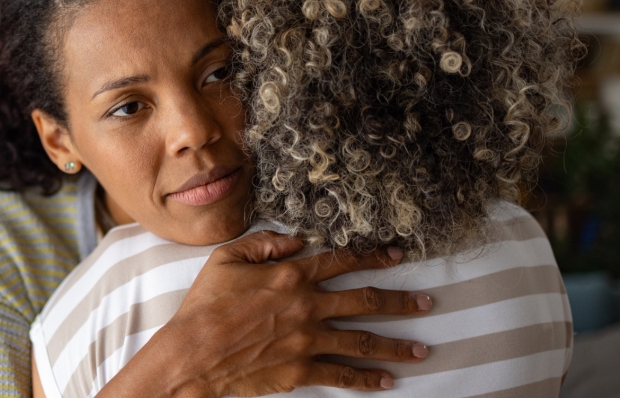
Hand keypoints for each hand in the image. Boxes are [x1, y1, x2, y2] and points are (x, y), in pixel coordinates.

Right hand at [100, 231, 431, 397]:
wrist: (194, 352)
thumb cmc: (205, 304)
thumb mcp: (226, 258)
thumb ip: (264, 244)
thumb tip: (296, 240)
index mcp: (291, 275)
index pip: (342, 261)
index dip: (372, 256)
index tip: (397, 255)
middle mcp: (307, 306)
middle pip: (364, 301)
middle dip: (399, 301)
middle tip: (426, 303)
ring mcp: (307, 341)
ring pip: (362, 340)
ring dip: (395, 344)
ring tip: (421, 348)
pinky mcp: (301, 370)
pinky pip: (342, 375)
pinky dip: (367, 379)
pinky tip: (387, 381)